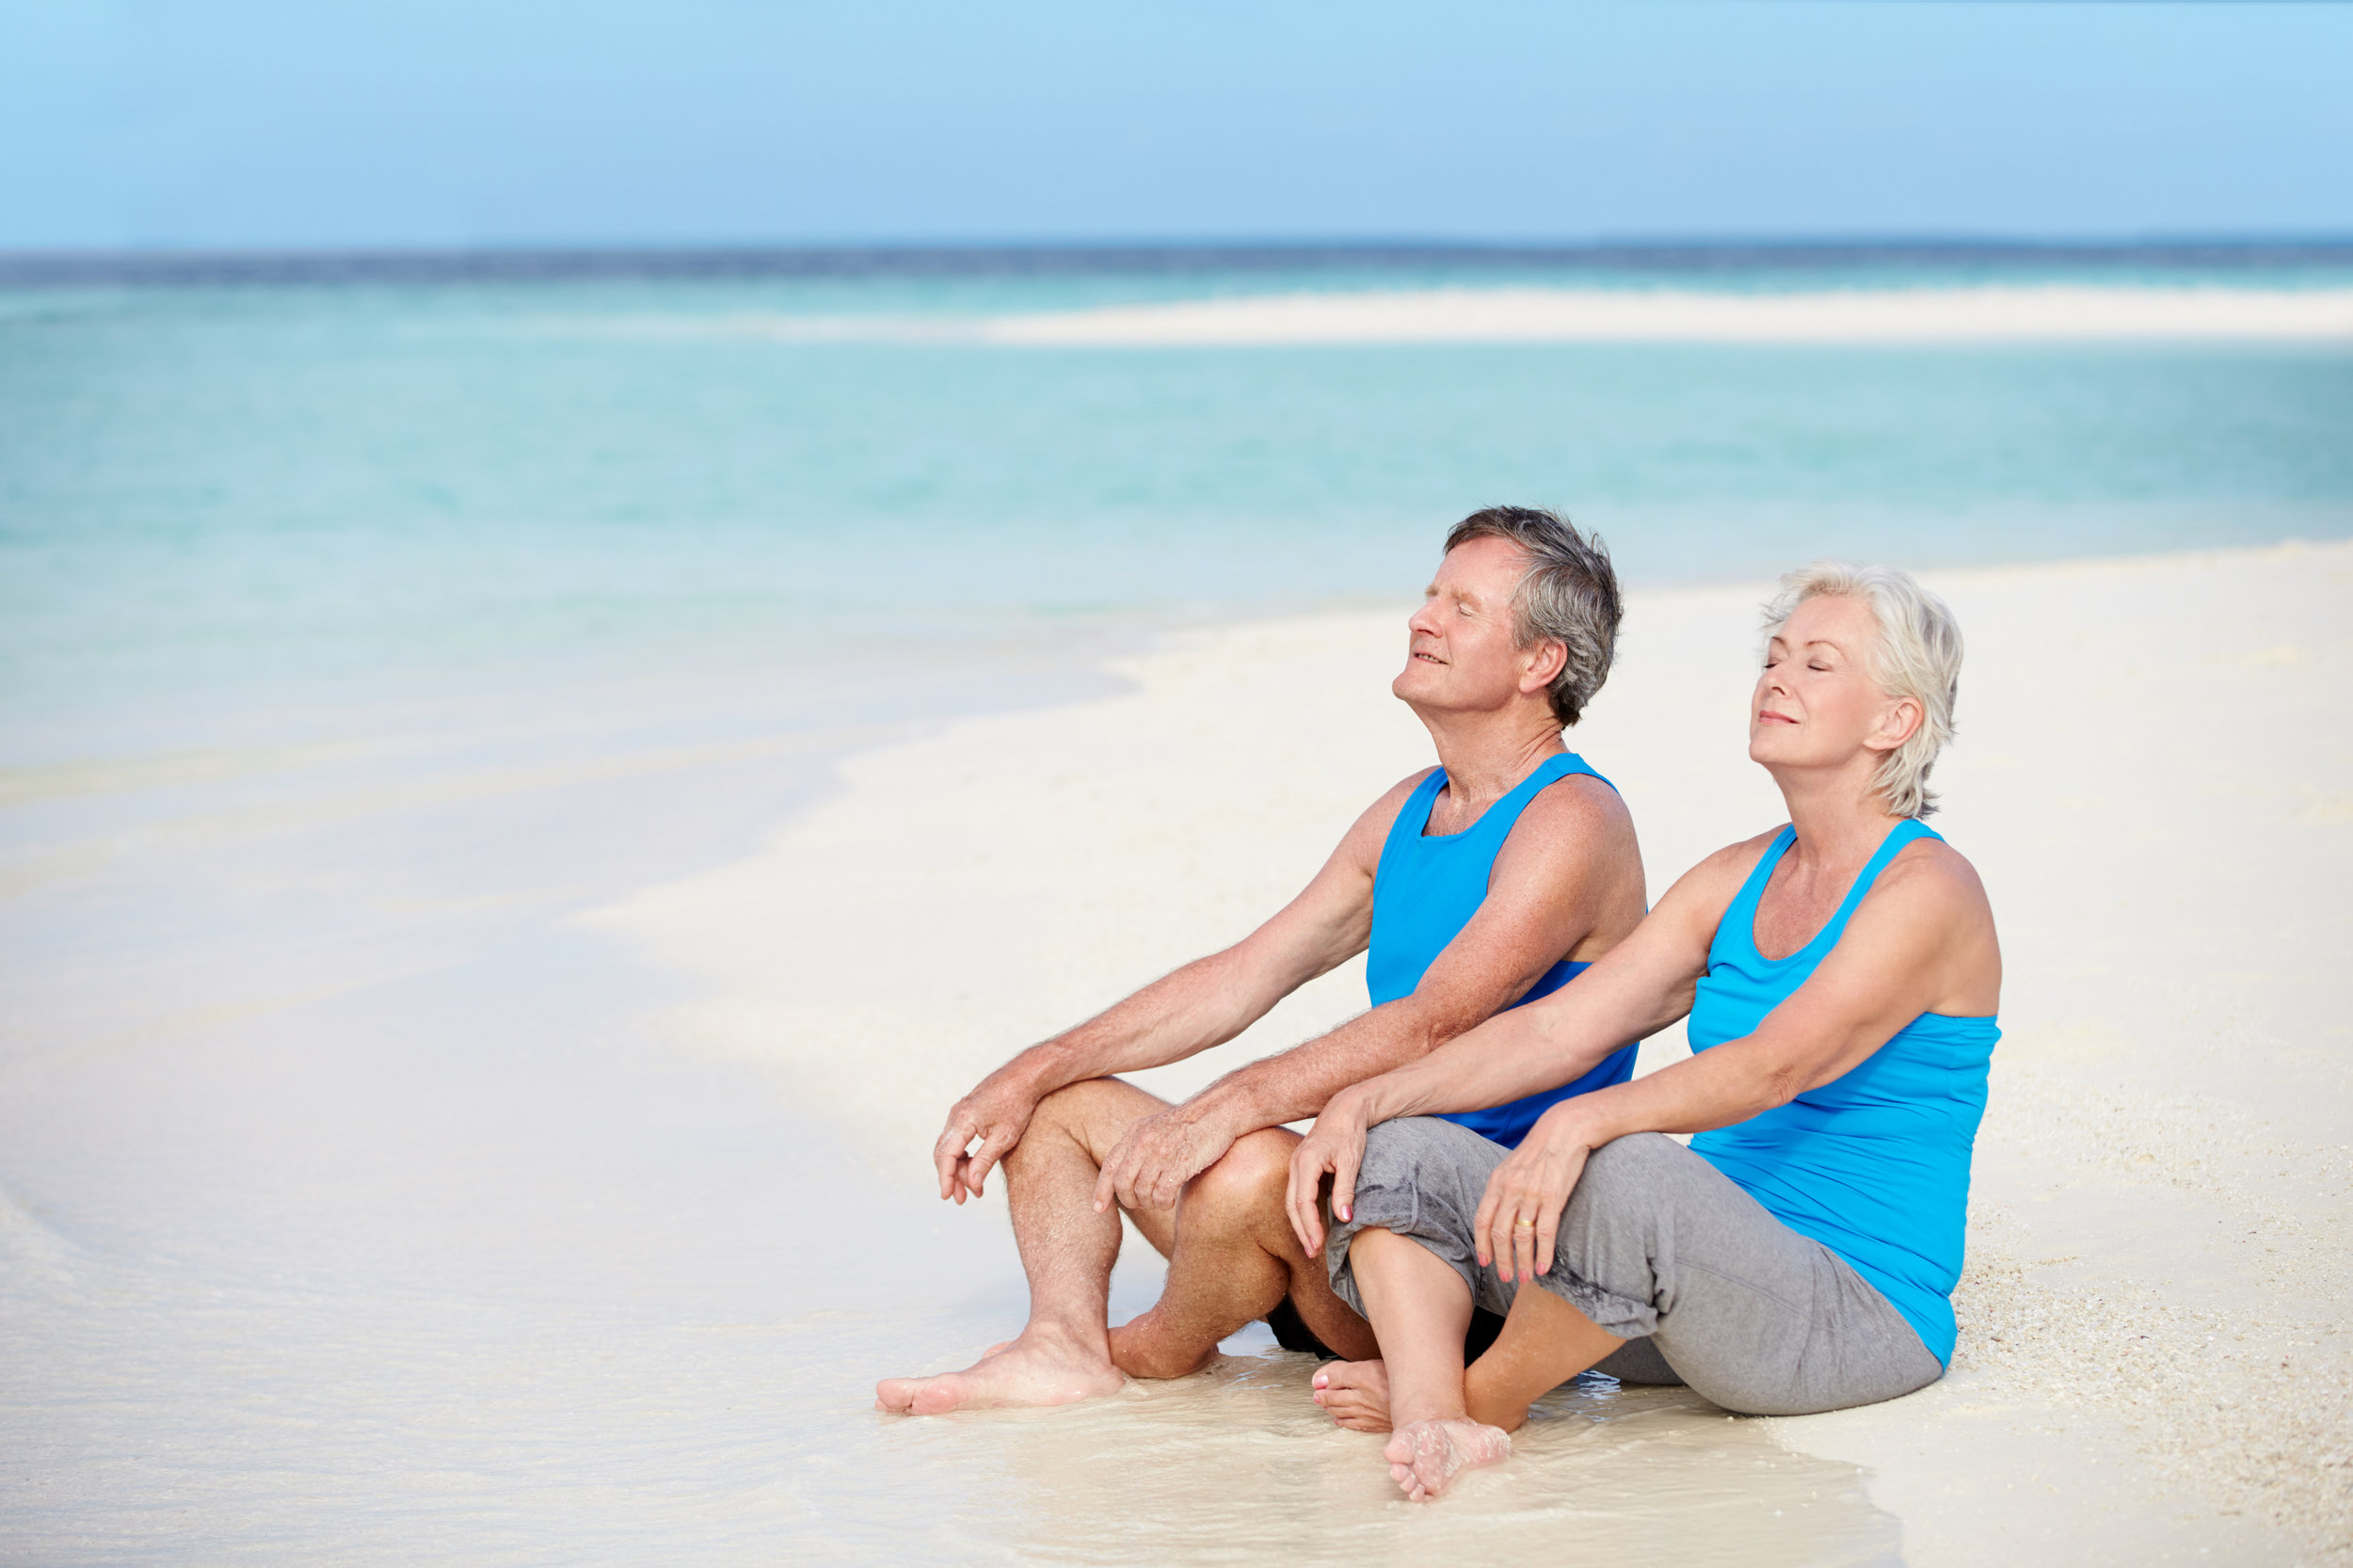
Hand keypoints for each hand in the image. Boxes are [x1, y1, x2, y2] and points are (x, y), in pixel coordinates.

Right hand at [933, 1069, 1045, 1202]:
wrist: (1025, 1076)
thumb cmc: (1018, 1105)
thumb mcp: (1004, 1137)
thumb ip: (985, 1160)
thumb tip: (972, 1184)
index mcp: (963, 1120)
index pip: (946, 1156)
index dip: (946, 1179)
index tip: (948, 1197)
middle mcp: (956, 1115)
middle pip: (943, 1153)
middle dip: (951, 1177)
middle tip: (962, 1199)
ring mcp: (959, 1111)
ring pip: (949, 1146)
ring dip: (958, 1168)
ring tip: (972, 1188)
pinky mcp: (966, 1111)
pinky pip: (956, 1138)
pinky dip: (962, 1155)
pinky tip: (973, 1167)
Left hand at [1092, 1104, 1237, 1213]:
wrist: (1219, 1112)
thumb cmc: (1191, 1124)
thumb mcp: (1157, 1128)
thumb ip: (1139, 1148)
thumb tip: (1125, 1178)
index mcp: (1136, 1133)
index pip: (1110, 1165)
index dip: (1102, 1190)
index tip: (1099, 1208)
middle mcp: (1144, 1142)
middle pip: (1122, 1183)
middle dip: (1129, 1201)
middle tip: (1142, 1204)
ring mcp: (1162, 1153)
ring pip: (1142, 1192)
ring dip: (1150, 1203)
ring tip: (1161, 1201)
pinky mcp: (1180, 1164)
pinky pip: (1161, 1194)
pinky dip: (1163, 1203)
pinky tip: (1171, 1200)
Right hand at [1285, 1090, 1370, 1257]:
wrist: (1346, 1109)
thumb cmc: (1350, 1132)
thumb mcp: (1352, 1161)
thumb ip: (1345, 1190)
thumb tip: (1344, 1219)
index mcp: (1307, 1162)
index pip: (1303, 1202)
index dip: (1310, 1226)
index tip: (1319, 1246)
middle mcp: (1296, 1163)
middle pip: (1291, 1205)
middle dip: (1301, 1231)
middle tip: (1313, 1253)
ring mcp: (1295, 1164)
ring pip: (1290, 1201)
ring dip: (1300, 1224)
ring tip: (1311, 1245)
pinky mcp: (1300, 1165)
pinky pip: (1295, 1193)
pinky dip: (1301, 1212)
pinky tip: (1311, 1224)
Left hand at [1472, 1103, 1597, 1283]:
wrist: (1563, 1130)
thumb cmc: (1539, 1149)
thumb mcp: (1511, 1165)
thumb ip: (1503, 1188)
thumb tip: (1498, 1212)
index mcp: (1497, 1182)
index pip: (1482, 1220)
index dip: (1482, 1244)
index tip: (1485, 1262)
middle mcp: (1510, 1190)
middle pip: (1500, 1233)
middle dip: (1501, 1260)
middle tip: (1506, 1277)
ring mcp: (1531, 1194)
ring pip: (1521, 1237)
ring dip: (1523, 1261)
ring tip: (1526, 1277)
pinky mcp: (1553, 1198)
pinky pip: (1545, 1233)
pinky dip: (1543, 1254)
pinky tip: (1544, 1267)